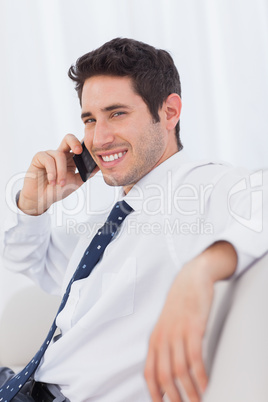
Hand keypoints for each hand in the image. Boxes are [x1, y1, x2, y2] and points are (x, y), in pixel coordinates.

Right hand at [18, 134, 97, 214]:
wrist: (42, 200)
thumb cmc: (57, 191)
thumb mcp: (76, 182)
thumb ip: (87, 173)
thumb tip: (100, 166)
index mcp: (70, 159)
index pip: (79, 146)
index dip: (85, 144)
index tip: (92, 150)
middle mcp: (60, 154)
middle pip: (68, 138)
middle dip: (74, 142)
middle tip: (79, 151)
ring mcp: (49, 155)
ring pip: (59, 155)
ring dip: (61, 172)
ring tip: (60, 184)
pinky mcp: (39, 157)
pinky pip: (48, 160)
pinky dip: (52, 172)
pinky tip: (52, 181)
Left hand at [144, 241, 236, 401]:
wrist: (190, 279)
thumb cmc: (179, 304)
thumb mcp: (165, 325)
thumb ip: (164, 345)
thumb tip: (166, 369)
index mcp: (154, 339)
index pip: (149, 373)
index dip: (154, 393)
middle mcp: (163, 337)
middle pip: (164, 376)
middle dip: (175, 398)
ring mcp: (178, 332)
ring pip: (180, 370)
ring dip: (190, 392)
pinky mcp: (194, 327)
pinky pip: (195, 358)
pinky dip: (200, 376)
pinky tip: (206, 385)